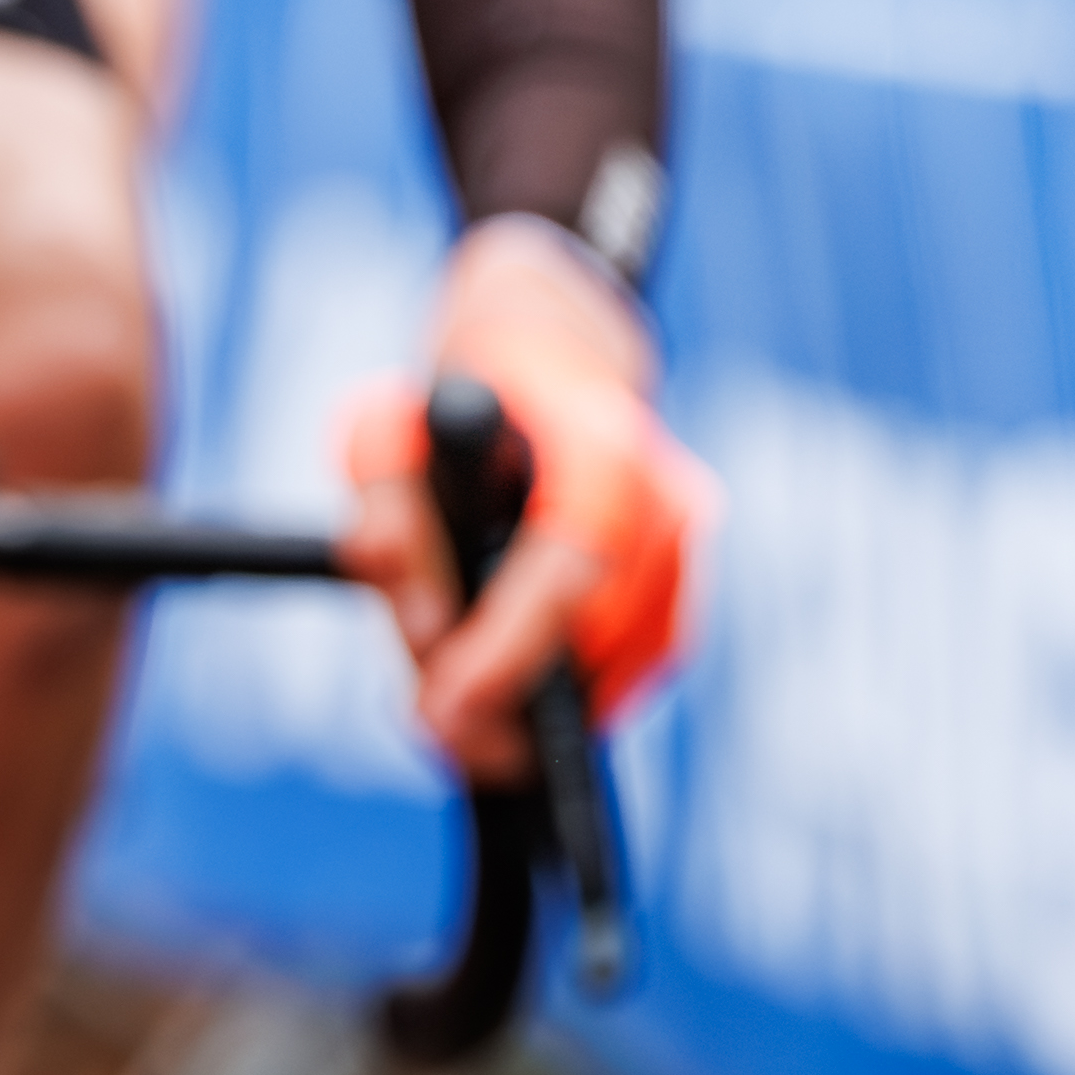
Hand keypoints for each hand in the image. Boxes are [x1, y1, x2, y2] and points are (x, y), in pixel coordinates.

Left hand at [336, 217, 716, 782]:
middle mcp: (662, 486)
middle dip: (519, 694)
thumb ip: (386, 511)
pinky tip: (526, 701)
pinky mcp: (687, 559)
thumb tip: (429, 629)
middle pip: (603, 627)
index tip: (443, 708)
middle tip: (438, 732)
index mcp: (596, 443)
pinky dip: (594, 686)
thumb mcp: (386, 424)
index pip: (571, 567)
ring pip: (635, 652)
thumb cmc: (464, 392)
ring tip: (469, 724)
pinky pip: (650, 649)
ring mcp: (686, 523)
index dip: (510, 650)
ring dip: (554, 701)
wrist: (553, 343)